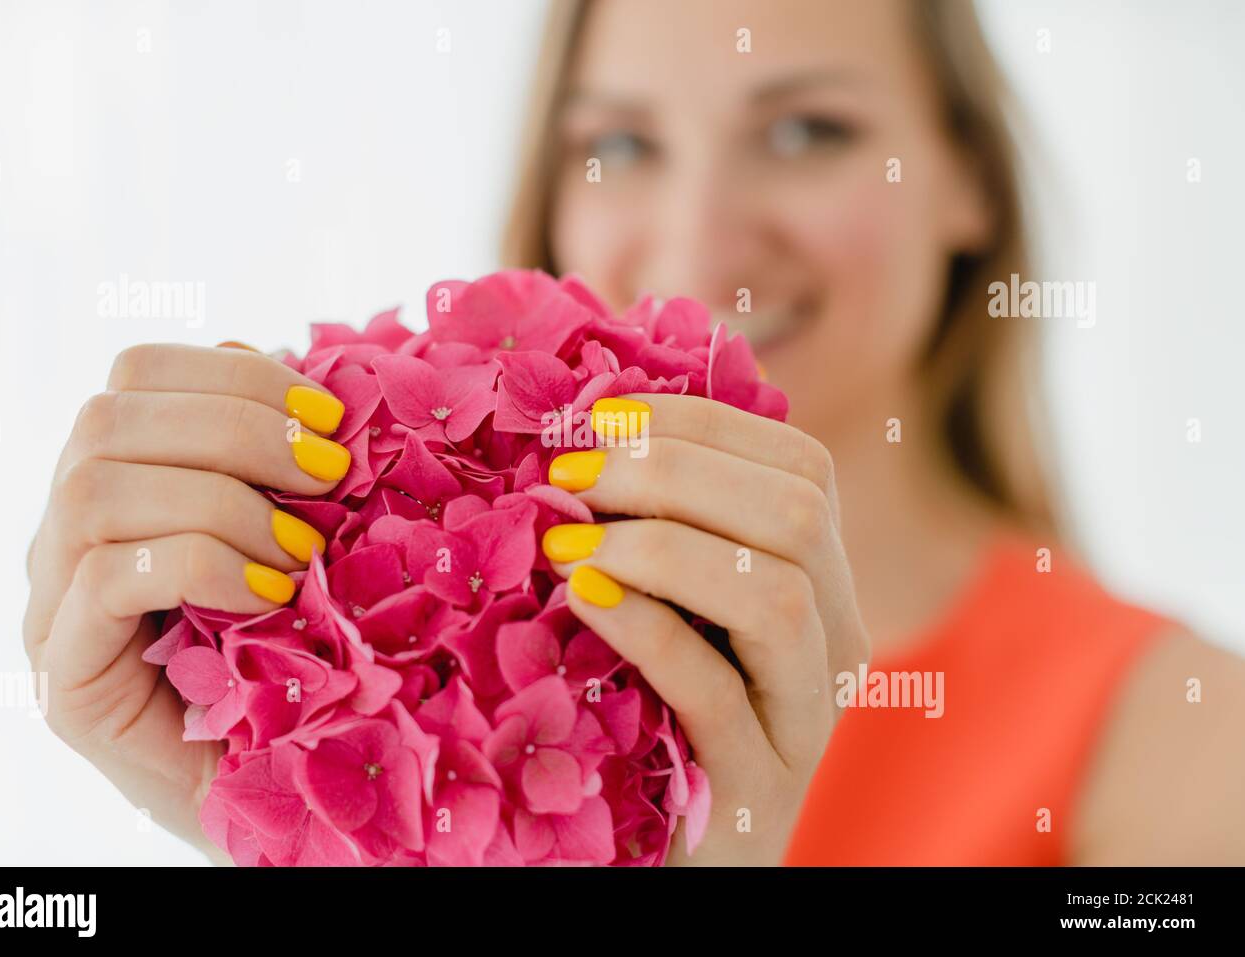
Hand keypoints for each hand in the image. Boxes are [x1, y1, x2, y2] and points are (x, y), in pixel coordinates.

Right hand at [22, 343, 347, 858]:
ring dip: (221, 505)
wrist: (283, 781)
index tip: (330, 418)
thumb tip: (318, 400)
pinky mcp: (66, 677)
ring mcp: (52, 603)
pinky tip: (269, 599)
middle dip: (237, 430)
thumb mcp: (302, 535)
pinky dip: (200, 568)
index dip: (234, 374)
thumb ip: (286, 466)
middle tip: (329, 477)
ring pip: (94, 490)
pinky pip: (106, 579)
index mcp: (124, 477)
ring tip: (299, 552)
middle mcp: (67, 530)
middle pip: (106, 420)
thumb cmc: (300, 651)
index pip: (136, 372)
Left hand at [543, 394, 870, 865]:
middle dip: (674, 474)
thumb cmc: (651, 712)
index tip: (601, 416)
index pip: (800, 467)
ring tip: (567, 543)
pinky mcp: (758, 791)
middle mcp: (837, 642)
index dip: (701, 426)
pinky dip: (649, 632)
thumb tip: (588, 432)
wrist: (666, 853)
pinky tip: (582, 600)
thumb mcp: (668, 606)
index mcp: (824, 582)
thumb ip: (660, 530)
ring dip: (662, 549)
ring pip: (780, 598)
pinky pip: (718, 694)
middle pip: (797, 515)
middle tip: (568, 475)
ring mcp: (805, 720)